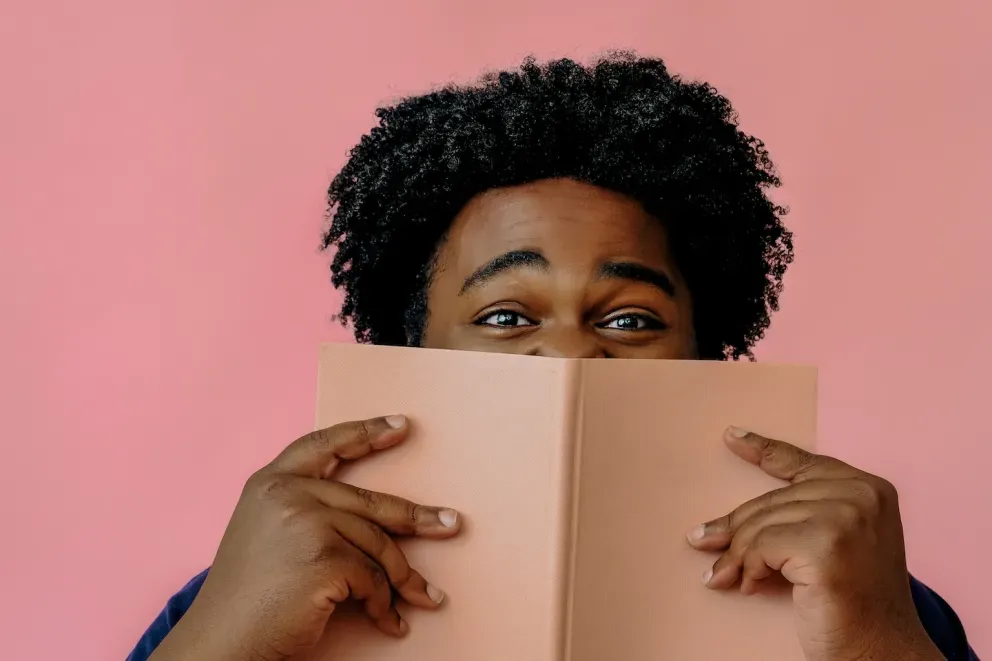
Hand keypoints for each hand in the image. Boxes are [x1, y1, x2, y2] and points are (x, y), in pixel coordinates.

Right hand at [149, 415, 461, 660]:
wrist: (221, 641)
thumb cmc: (246, 599)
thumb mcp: (266, 534)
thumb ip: (305, 509)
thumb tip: (374, 519)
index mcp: (270, 482)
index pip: (323, 443)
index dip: (364, 433)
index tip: (400, 425)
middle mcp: (288, 494)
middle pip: (369, 502)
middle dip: (417, 518)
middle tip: (452, 525)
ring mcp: (306, 523)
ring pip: (377, 545)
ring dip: (403, 580)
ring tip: (426, 598)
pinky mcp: (324, 559)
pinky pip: (373, 579)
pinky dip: (384, 605)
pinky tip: (388, 623)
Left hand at [687, 427, 943, 660]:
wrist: (884, 652)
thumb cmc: (856, 605)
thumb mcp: (834, 544)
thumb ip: (797, 518)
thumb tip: (717, 527)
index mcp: (869, 487)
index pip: (803, 462)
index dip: (761, 449)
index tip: (730, 436)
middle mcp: (862, 494)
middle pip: (772, 499)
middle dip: (734, 528)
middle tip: (702, 542)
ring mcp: (846, 517)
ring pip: (761, 524)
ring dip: (737, 555)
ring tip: (725, 576)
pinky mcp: (825, 544)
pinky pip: (761, 547)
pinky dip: (748, 569)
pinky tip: (750, 586)